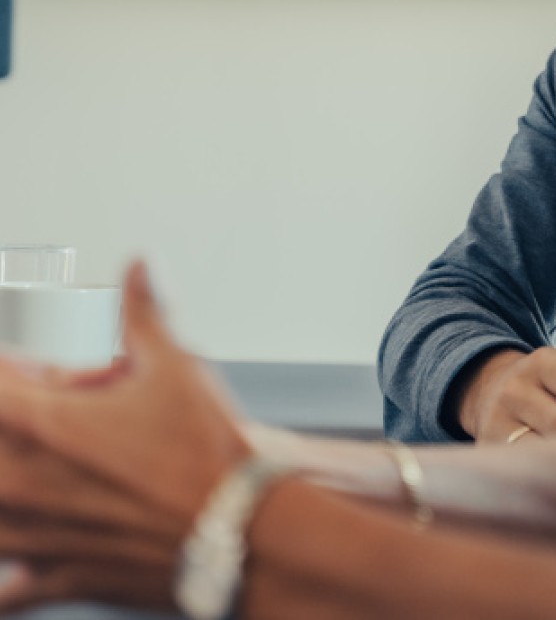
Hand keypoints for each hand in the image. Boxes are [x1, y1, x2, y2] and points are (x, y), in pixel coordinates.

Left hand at [0, 261, 250, 612]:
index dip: (13, 365)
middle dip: (22, 404)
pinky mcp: (56, 576)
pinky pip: (6, 591)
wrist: (240, 527)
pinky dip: (7, 579)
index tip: (25, 361)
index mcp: (44, 426)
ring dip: (14, 478)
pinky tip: (20, 556)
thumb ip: (144, 311)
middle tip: (63, 392)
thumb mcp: (176, 365)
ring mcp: (34, 538)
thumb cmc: (207, 446)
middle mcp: (23, 485)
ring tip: (49, 457)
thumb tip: (139, 262)